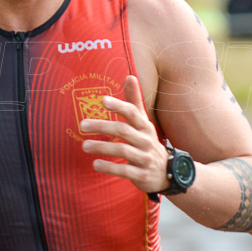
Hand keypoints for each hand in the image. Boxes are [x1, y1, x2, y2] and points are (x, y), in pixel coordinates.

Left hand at [79, 75, 170, 193]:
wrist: (169, 172)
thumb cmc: (148, 142)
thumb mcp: (143, 122)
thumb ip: (134, 101)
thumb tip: (129, 76)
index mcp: (145, 126)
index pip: (132, 113)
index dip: (118, 105)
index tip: (102, 100)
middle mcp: (146, 140)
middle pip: (123, 130)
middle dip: (102, 126)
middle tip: (82, 125)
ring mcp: (145, 158)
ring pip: (122, 150)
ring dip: (102, 147)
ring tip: (84, 146)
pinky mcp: (142, 174)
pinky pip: (125, 170)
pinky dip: (110, 167)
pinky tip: (95, 164)